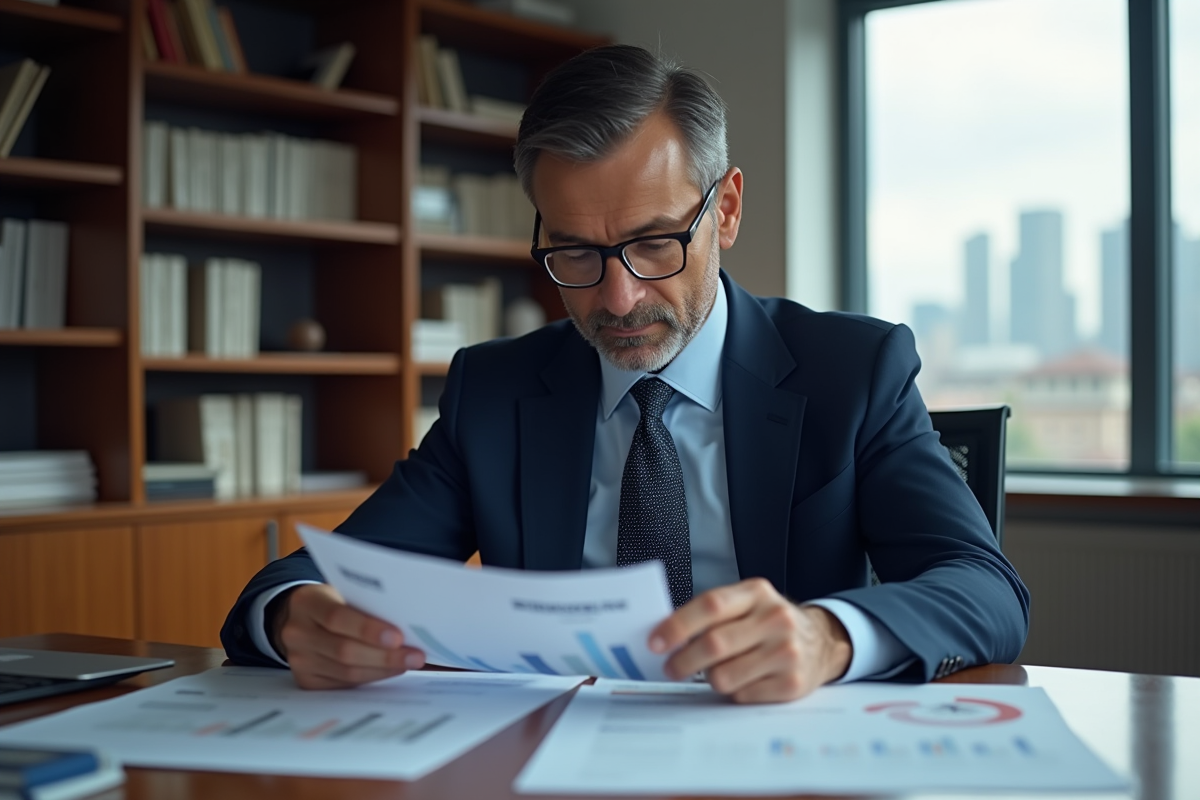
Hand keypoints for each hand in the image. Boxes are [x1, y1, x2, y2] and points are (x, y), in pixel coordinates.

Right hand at [272, 583, 425, 689]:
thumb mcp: (342, 593)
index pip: (337, 617)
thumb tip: (411, 623)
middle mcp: (297, 633)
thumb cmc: (332, 602)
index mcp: (307, 603)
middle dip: (384, 655)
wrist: (299, 618)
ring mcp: (299, 660)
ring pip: (346, 672)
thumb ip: (366, 605)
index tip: (398, 636)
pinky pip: (344, 685)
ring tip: (409, 663)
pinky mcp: (306, 680)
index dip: (368, 629)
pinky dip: (371, 678)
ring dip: (383, 669)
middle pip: (344, 650)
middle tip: (415, 656)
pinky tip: (390, 670)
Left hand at [648, 578, 851, 702]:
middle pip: (714, 644)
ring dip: (710, 679)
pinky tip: (743, 681)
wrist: (821, 642)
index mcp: (757, 593)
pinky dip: (734, 693)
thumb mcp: (747, 604)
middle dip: (683, 661)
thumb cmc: (769, 624)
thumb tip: (665, 636)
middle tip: (670, 668)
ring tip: (715, 672)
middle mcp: (776, 619)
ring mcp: (787, 652)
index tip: (655, 642)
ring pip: (724, 676)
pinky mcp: (793, 683)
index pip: (710, 605)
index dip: (677, 625)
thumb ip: (712, 614)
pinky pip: (743, 696)